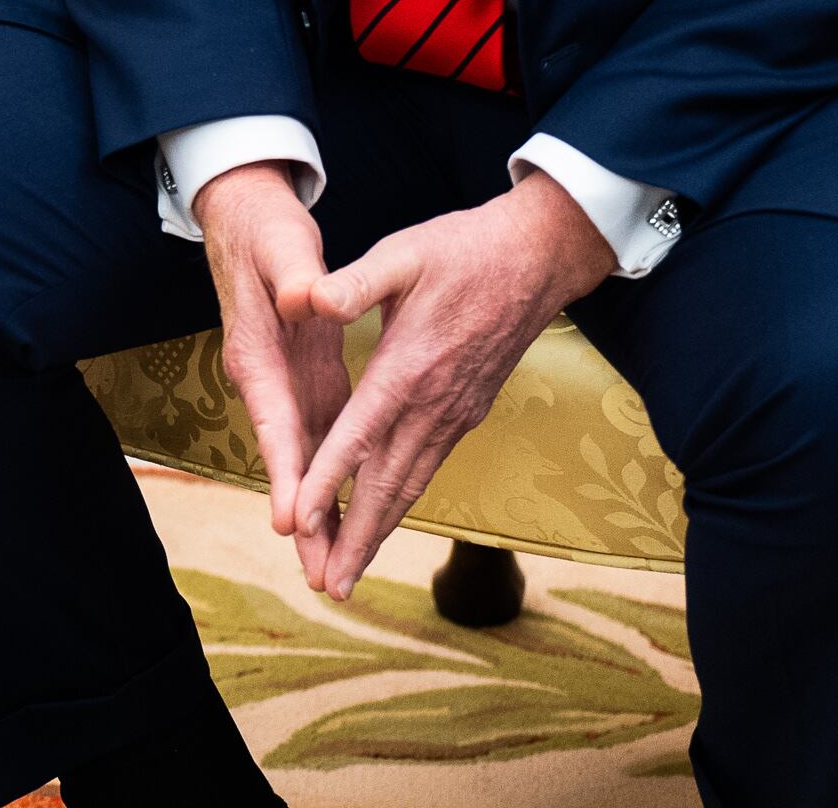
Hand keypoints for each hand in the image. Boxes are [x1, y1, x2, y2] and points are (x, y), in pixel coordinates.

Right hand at [194, 162, 354, 589]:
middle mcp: (266, 380)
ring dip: (321, 514)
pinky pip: (321, 442)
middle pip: (288, 460)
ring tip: (336, 569)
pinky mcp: (305, 381)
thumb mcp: (281, 243)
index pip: (274, 421)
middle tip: (323, 575)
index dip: (287, 471)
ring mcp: (284, 385)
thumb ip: (294, 273)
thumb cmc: (265, 230)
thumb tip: (304, 299)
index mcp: (258, 353)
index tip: (293, 520)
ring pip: (306, 461)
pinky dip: (335, 481)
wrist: (247, 218)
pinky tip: (352, 515)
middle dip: (305, 520)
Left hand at [291, 172, 618, 598]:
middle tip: (327, 588)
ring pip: (411, 486)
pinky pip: (428, 469)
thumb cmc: (462, 250)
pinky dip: (402, 503)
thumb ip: (353, 282)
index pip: (360, 435)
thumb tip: (307, 299)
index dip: (328, 478)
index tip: (300, 521)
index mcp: (409, 367)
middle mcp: (434, 404)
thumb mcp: (402, 253)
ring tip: (349, 575)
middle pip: (388, 484)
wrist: (536, 260)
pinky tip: (384, 519)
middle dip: (355, 538)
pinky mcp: (466, 413)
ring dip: (379, 532)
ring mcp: (455, 414)